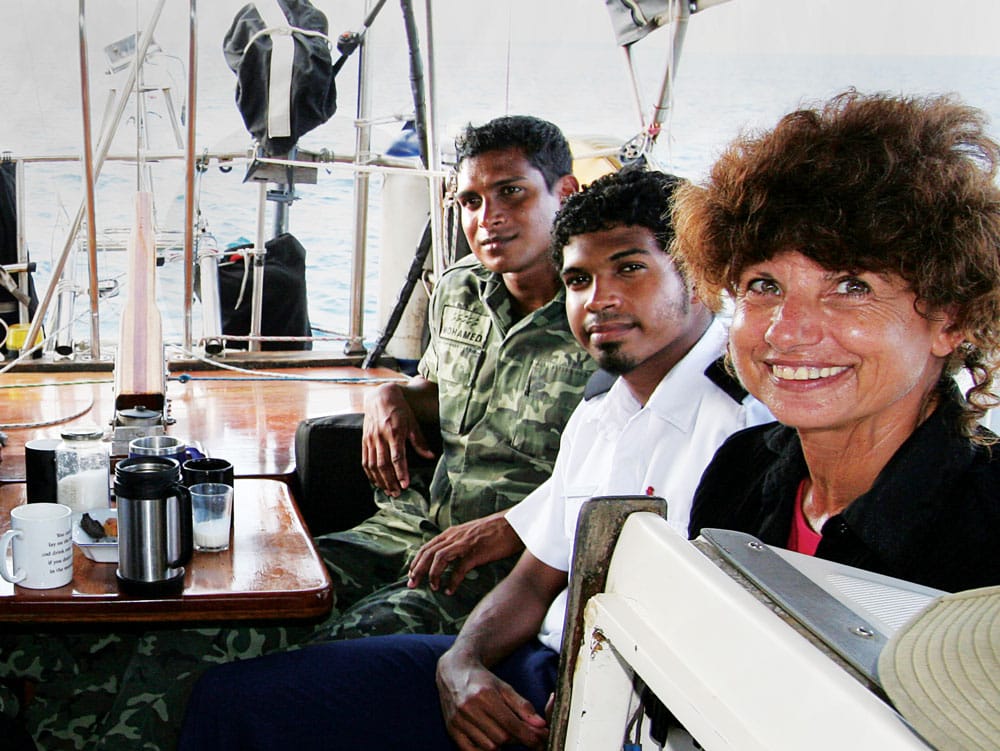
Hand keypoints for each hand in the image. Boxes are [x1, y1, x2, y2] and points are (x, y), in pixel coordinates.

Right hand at [361, 383, 434, 496]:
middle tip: (397, 494)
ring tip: (388, 491)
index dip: (401, 472)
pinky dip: (370, 473)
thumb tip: (430, 457)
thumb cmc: (400, 410)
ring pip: (373, 465)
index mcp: (394, 432)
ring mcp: (371, 439)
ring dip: (380, 480)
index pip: (397, 457)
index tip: (405, 485)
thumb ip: (420, 442)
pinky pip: (365, 460)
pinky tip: (376, 482)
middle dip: (390, 481)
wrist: (380, 396)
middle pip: (383, 464)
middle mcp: (380, 437)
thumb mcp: (413, 423)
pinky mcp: (364, 440)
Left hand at [408, 514, 523, 593]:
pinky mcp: (476, 553)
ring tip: (432, 587)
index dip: (416, 561)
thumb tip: (448, 558)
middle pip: (428, 552)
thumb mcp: (470, 533)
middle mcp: (455, 537)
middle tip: (412, 584)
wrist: (513, 524)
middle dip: (417, 569)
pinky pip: (459, 569)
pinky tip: (449, 590)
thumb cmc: (494, 531)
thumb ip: (457, 542)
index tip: (411, 574)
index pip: (427, 547)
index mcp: (452, 533)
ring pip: (439, 558)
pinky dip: (452, 581)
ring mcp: (465, 544)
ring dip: (432, 574)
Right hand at [436, 651, 547, 750]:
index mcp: (485, 695)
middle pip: (500, 737)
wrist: (454, 672)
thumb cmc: (482, 680)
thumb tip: (541, 724)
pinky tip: (490, 742)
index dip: (527, 735)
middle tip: (522, 735)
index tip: (539, 741)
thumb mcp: (504, 687)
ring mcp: (458, 720)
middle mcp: (469, 708)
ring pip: (488, 746)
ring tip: (504, 734)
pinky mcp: (451, 729)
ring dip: (500, 745)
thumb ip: (523, 706)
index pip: (510, 723)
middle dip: (515, 739)